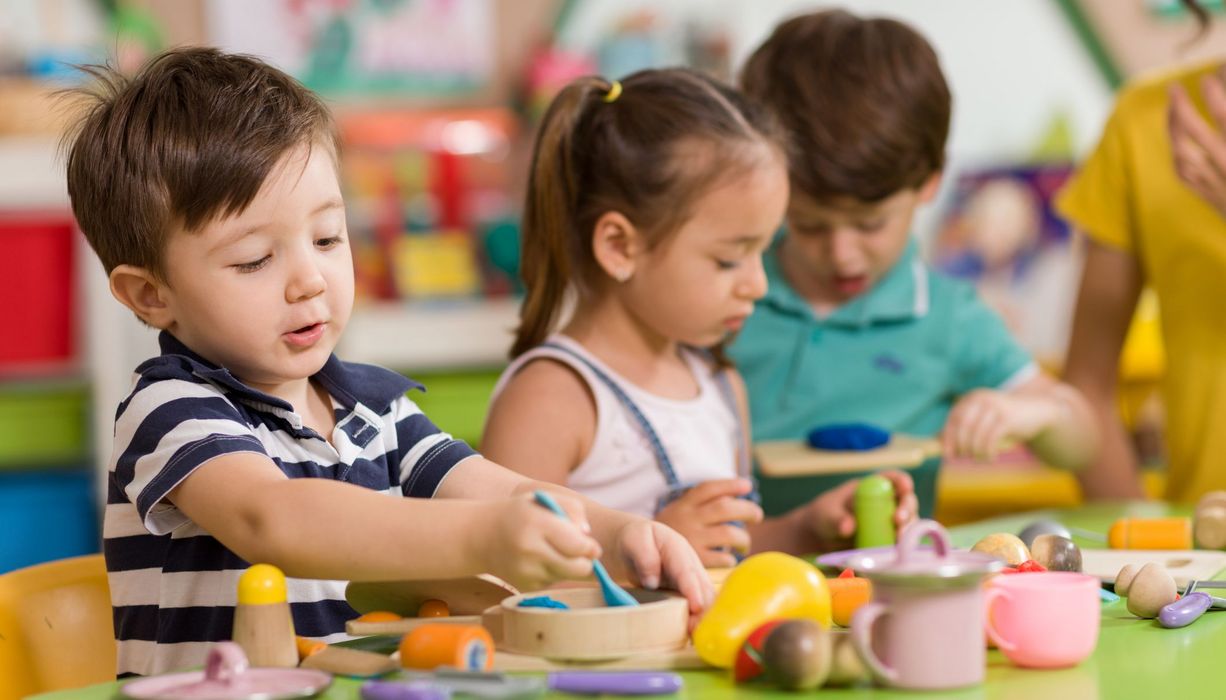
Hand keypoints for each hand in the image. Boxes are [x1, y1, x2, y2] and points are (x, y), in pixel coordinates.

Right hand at [475, 492, 601, 591]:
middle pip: (579, 569)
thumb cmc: (520, 513)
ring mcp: (526, 572)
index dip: (590, 547)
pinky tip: (538, 560)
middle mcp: (530, 550)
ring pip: (568, 576)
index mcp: (537, 523)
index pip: (578, 546)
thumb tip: (588, 535)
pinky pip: (553, 582)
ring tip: (552, 551)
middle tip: (581, 553)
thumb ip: (573, 509)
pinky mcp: (525, 586)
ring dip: (569, 567)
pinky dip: (553, 572)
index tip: (591, 545)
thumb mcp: (544, 498)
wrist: (480, 536)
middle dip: (586, 562)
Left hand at [612, 519, 714, 625]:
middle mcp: (690, 565)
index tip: (696, 606)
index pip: (687, 571)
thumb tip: (652, 581)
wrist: (638, 544)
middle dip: (704, 609)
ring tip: (696, 636)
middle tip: (697, 630)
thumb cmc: (637, 540)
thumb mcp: (635, 540)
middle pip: (703, 588)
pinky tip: (694, 634)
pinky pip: (699, 606)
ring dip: (704, 617)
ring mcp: (692, 579)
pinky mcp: (689, 592)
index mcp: (678, 549)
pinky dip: (699, 619)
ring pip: (705, 599)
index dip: (693, 589)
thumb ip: (644, 556)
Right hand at [653, 478, 764, 567]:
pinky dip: (731, 558)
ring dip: (743, 538)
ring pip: (729, 533)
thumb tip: (735, 496)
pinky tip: (730, 559)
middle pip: (725, 508)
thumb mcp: (679, 511)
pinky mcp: (695, 560)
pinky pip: (722, 558)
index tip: (748, 486)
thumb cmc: (671, 532)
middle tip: (757, 516)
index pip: (709, 489)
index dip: (730, 485)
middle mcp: (690, 519)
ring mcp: (693, 539)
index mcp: (685, 505)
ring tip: (744, 544)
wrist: (640, 554)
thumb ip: (701, 504)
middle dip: (747, 510)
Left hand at [802, 470, 916, 550]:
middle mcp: (888, 504)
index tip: (905, 487)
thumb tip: (849, 527)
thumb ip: (836, 518)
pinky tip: (895, 554)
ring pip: (909, 524)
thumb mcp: (826, 514)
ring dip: (908, 531)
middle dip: (907, 509)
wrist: (821, 540)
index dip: (902, 481)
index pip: (893, 479)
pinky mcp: (889, 543)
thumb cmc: (825, 516)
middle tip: (899, 520)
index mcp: (873, 487)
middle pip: (907, 502)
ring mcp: (890, 524)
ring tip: (898, 540)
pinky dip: (901, 548)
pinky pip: (901, 544)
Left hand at [943, 389, 1054, 460]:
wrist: (1037, 411)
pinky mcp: (1007, 418)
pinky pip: (991, 439)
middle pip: (963, 426)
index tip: (948, 455)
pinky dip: (988, 452)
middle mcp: (981, 399)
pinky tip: (990, 457)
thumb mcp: (983, 420)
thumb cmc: (1005, 419)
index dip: (948, 438)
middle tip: (963, 457)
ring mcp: (994, 407)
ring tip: (979, 458)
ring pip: (977, 434)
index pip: (954, 418)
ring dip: (975, 451)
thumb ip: (964, 428)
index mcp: (972, 399)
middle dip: (961, 445)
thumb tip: (938, 442)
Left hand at [1168, 77, 1225, 216]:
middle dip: (1181, 107)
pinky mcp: (1214, 200)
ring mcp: (1218, 186)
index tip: (1209, 75)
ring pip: (1183, 155)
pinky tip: (1176, 142)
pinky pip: (1186, 176)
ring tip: (1172, 109)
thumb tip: (1223, 80)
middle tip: (1174, 86)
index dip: (1215, 95)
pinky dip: (1178, 156)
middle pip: (1196, 134)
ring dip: (1173, 130)